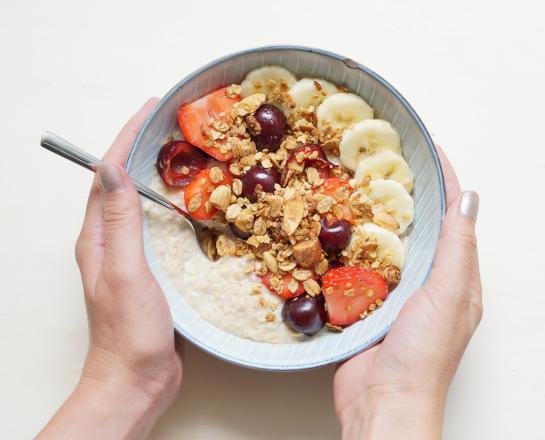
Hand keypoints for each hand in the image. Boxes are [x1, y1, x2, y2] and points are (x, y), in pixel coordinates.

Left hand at [38, 99, 182, 439]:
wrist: (138, 378)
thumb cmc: (129, 331)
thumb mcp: (125, 271)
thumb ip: (119, 222)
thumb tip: (110, 169)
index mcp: (97, 236)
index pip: (108, 174)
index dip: (127, 138)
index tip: (151, 109)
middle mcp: (110, 241)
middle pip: (123, 182)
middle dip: (143, 147)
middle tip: (171, 124)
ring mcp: (130, 255)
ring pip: (142, 201)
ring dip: (158, 173)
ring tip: (184, 152)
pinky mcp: (150, 269)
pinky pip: (159, 225)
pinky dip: (173, 204)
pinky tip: (193, 204)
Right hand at [334, 146, 481, 439]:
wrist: (383, 403)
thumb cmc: (422, 355)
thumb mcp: (448, 295)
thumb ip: (458, 247)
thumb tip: (469, 199)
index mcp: (457, 278)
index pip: (455, 216)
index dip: (444, 180)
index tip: (428, 148)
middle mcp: (430, 282)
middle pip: (422, 225)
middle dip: (407, 192)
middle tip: (385, 160)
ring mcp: (397, 293)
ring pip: (388, 243)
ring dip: (376, 215)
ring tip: (358, 184)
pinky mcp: (367, 304)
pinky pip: (361, 266)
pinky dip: (351, 244)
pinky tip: (336, 229)